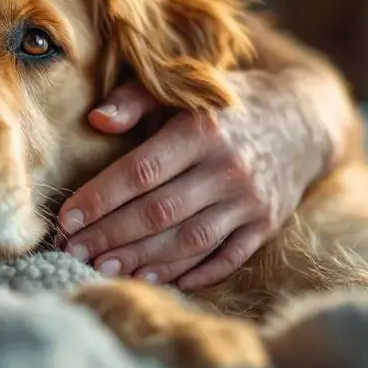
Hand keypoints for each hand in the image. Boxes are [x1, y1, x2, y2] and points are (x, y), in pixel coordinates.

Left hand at [55, 71, 332, 289]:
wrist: (302, 120)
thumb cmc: (222, 105)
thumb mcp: (181, 88)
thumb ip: (135, 99)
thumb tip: (96, 120)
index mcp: (201, 130)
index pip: (141, 172)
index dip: (100, 198)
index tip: (66, 218)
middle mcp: (228, 168)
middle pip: (159, 213)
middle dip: (110, 236)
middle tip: (72, 252)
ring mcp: (250, 201)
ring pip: (188, 241)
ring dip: (142, 260)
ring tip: (102, 268)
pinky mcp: (265, 226)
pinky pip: (225, 259)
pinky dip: (189, 274)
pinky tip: (153, 279)